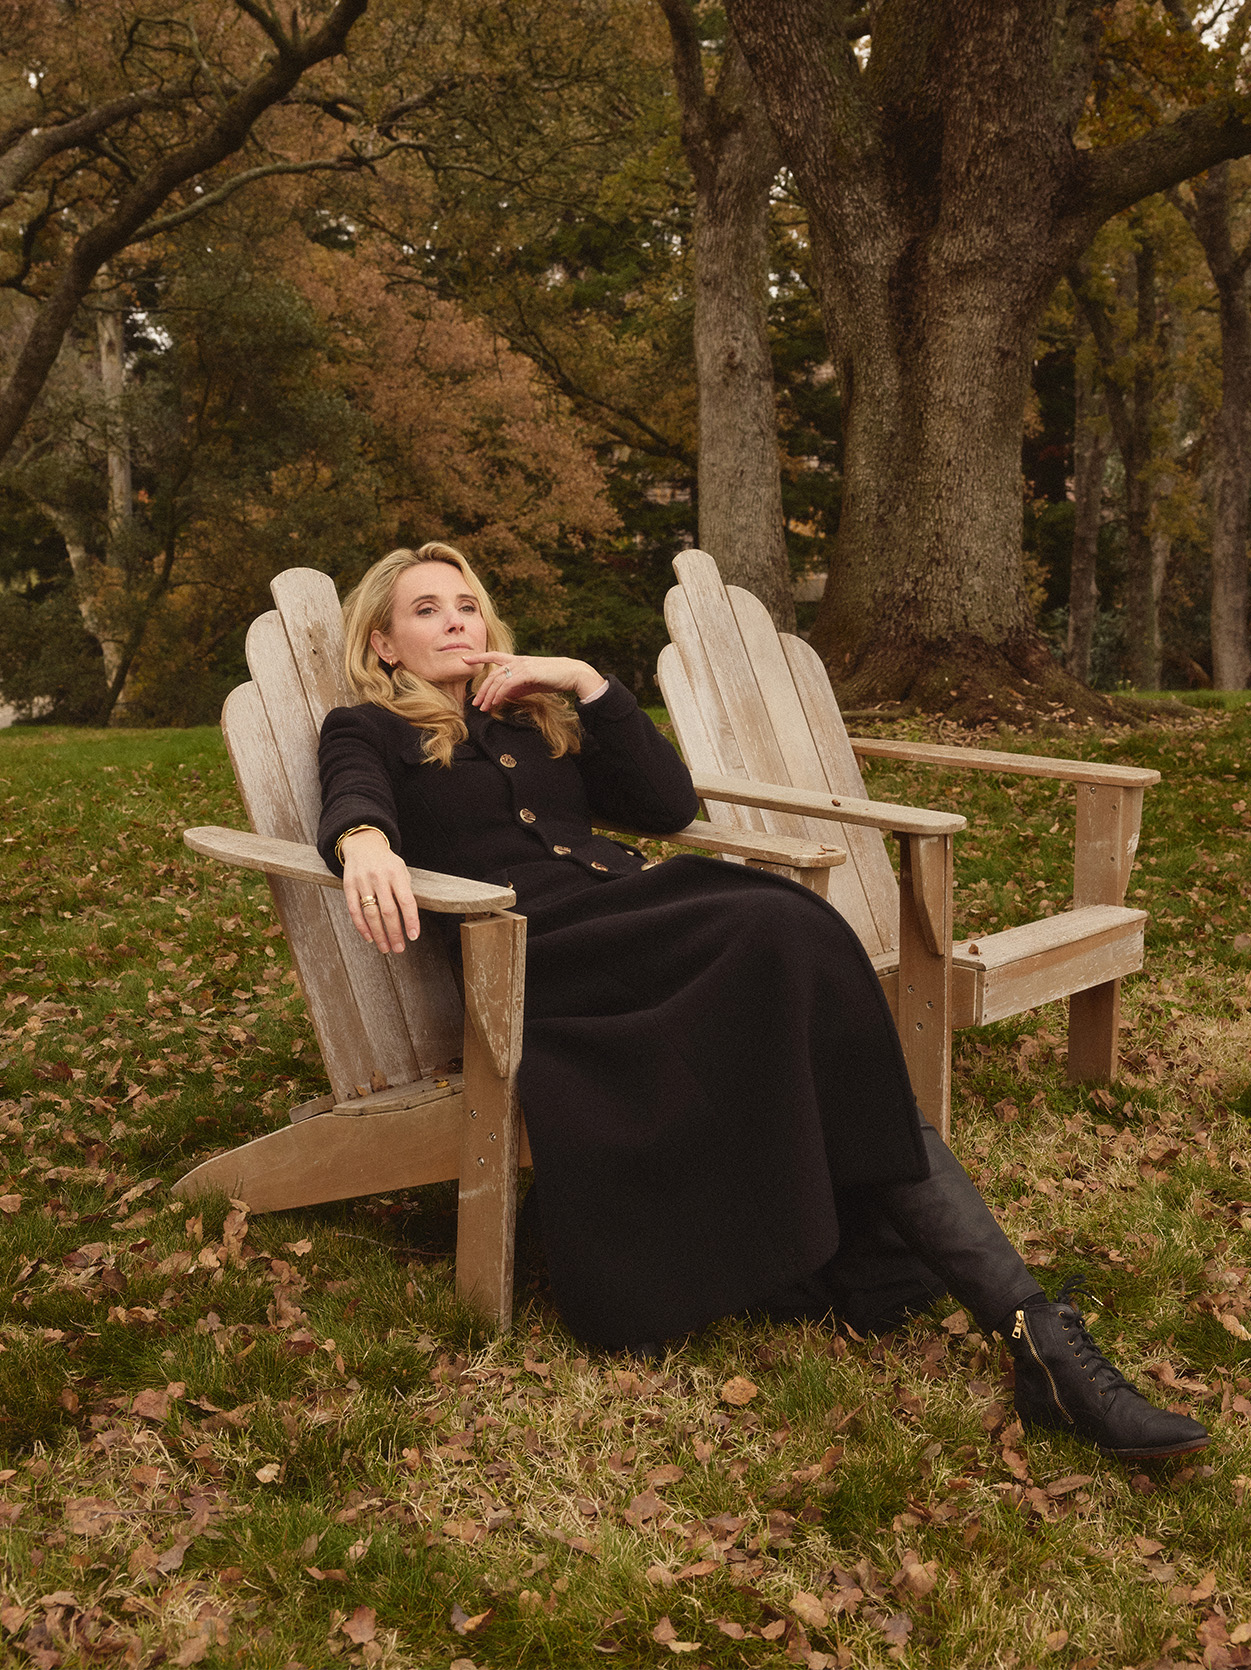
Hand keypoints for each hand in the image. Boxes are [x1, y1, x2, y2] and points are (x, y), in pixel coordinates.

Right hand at [339, 828, 419, 952]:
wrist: (363, 844)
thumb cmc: (387, 863)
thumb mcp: (401, 870)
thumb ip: (405, 891)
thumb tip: (410, 920)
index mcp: (396, 873)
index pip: (406, 901)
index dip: (411, 920)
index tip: (414, 936)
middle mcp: (379, 877)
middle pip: (388, 911)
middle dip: (395, 933)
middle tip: (399, 948)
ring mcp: (362, 882)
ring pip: (370, 914)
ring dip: (379, 934)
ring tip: (385, 947)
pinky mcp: (348, 886)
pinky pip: (354, 910)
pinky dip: (361, 927)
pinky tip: (369, 937)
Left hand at [465, 651, 604, 712]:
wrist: (572, 674)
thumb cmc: (555, 678)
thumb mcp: (533, 684)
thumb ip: (518, 688)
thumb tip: (506, 696)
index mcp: (519, 660)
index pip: (494, 656)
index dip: (479, 657)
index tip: (465, 659)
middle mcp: (518, 661)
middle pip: (492, 674)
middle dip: (482, 689)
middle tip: (476, 704)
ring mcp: (522, 665)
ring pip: (498, 679)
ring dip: (488, 695)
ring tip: (484, 708)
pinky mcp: (527, 672)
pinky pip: (507, 684)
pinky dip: (499, 694)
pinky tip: (495, 703)